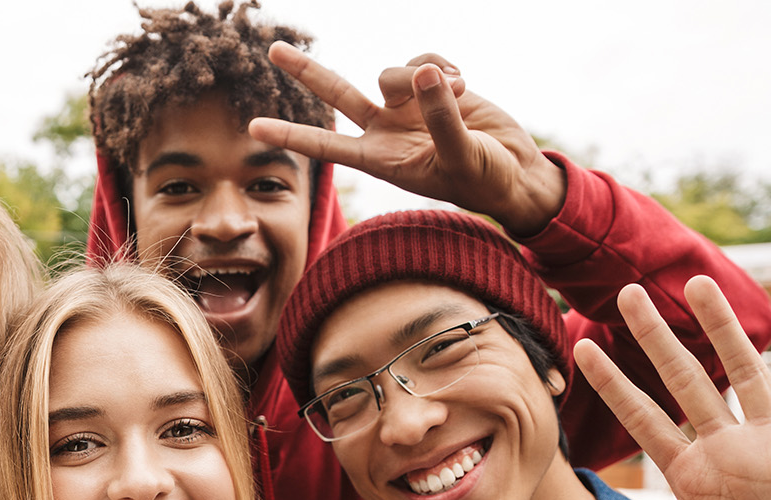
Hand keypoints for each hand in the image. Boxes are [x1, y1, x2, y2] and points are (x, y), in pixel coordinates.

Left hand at [247, 41, 565, 235]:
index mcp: (381, 159)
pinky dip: (442, 65)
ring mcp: (407, 107)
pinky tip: (465, 83)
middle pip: (336, 94)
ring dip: (422, 76)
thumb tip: (422, 72)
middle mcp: (386, 130)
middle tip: (272, 48)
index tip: (253, 127)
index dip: (291, 133)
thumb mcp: (463, 154)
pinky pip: (423, 61)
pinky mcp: (431, 86)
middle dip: (305, 71)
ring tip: (461, 93)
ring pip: (389, 72)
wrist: (517, 171)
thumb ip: (440, 116)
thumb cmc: (486, 179)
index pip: (326, 146)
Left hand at [568, 276, 770, 499]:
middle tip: (628, 292)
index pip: (642, 419)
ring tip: (697, 281)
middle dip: (657, 337)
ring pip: (745, 370)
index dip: (614, 383)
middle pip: (685, 380)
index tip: (582, 346)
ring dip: (723, 326)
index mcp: (692, 476)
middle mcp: (728, 449)